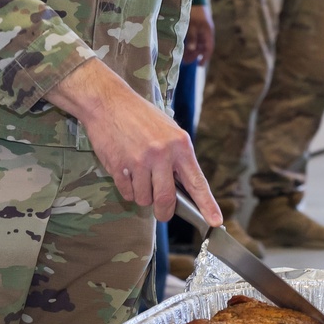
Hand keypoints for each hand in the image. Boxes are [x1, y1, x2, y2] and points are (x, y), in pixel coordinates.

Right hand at [46, 58, 221, 225]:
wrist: (108, 102)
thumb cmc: (140, 116)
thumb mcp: (168, 130)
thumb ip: (177, 157)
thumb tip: (183, 188)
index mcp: (180, 144)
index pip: (196, 181)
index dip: (207, 204)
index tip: (216, 220)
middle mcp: (162, 154)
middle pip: (166, 200)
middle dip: (164, 212)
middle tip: (162, 212)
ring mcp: (139, 161)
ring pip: (144, 198)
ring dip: (142, 195)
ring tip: (138, 175)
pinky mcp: (119, 167)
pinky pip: (127, 193)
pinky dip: (128, 189)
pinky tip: (126, 171)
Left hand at [183, 3, 214, 65]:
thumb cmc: (193, 11)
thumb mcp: (192, 25)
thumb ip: (192, 37)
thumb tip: (192, 49)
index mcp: (208, 32)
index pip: (208, 48)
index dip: (205, 57)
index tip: (199, 65)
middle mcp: (206, 32)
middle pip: (202, 47)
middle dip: (195, 55)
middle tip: (186, 62)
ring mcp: (201, 29)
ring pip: (197, 43)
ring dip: (191, 50)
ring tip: (182, 56)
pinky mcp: (196, 26)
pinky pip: (194, 38)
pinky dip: (189, 43)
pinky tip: (182, 47)